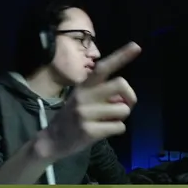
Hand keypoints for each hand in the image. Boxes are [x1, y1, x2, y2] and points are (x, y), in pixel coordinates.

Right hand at [36, 42, 140, 162]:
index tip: (136, 46)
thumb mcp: (81, 99)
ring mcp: (85, 114)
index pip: (102, 68)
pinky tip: (103, 131)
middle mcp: (83, 97)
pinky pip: (119, 127)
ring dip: (121, 117)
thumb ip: (101, 93)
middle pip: (121, 85)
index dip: (121, 57)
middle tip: (125, 106)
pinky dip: (116, 130)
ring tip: (107, 121)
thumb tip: (123, 97)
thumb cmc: (71, 118)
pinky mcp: (89, 131)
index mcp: (83, 87)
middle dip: (130, 96)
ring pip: (123, 109)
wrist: (51, 141)